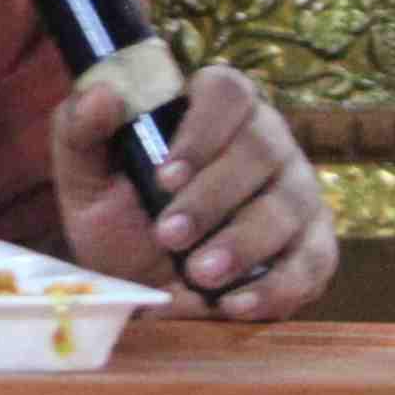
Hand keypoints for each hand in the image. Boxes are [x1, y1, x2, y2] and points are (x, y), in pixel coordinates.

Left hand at [51, 60, 332, 321]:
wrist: (143, 289)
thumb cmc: (121, 220)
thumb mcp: (86, 178)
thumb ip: (81, 130)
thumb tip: (103, 95)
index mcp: (216, 111)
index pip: (228, 91)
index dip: (202, 129)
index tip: (165, 176)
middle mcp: (267, 143)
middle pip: (261, 148)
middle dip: (212, 197)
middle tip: (168, 236)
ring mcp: (297, 194)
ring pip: (288, 204)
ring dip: (242, 241)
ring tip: (199, 273)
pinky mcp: (313, 247)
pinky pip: (313, 261)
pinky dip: (276, 287)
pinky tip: (235, 304)